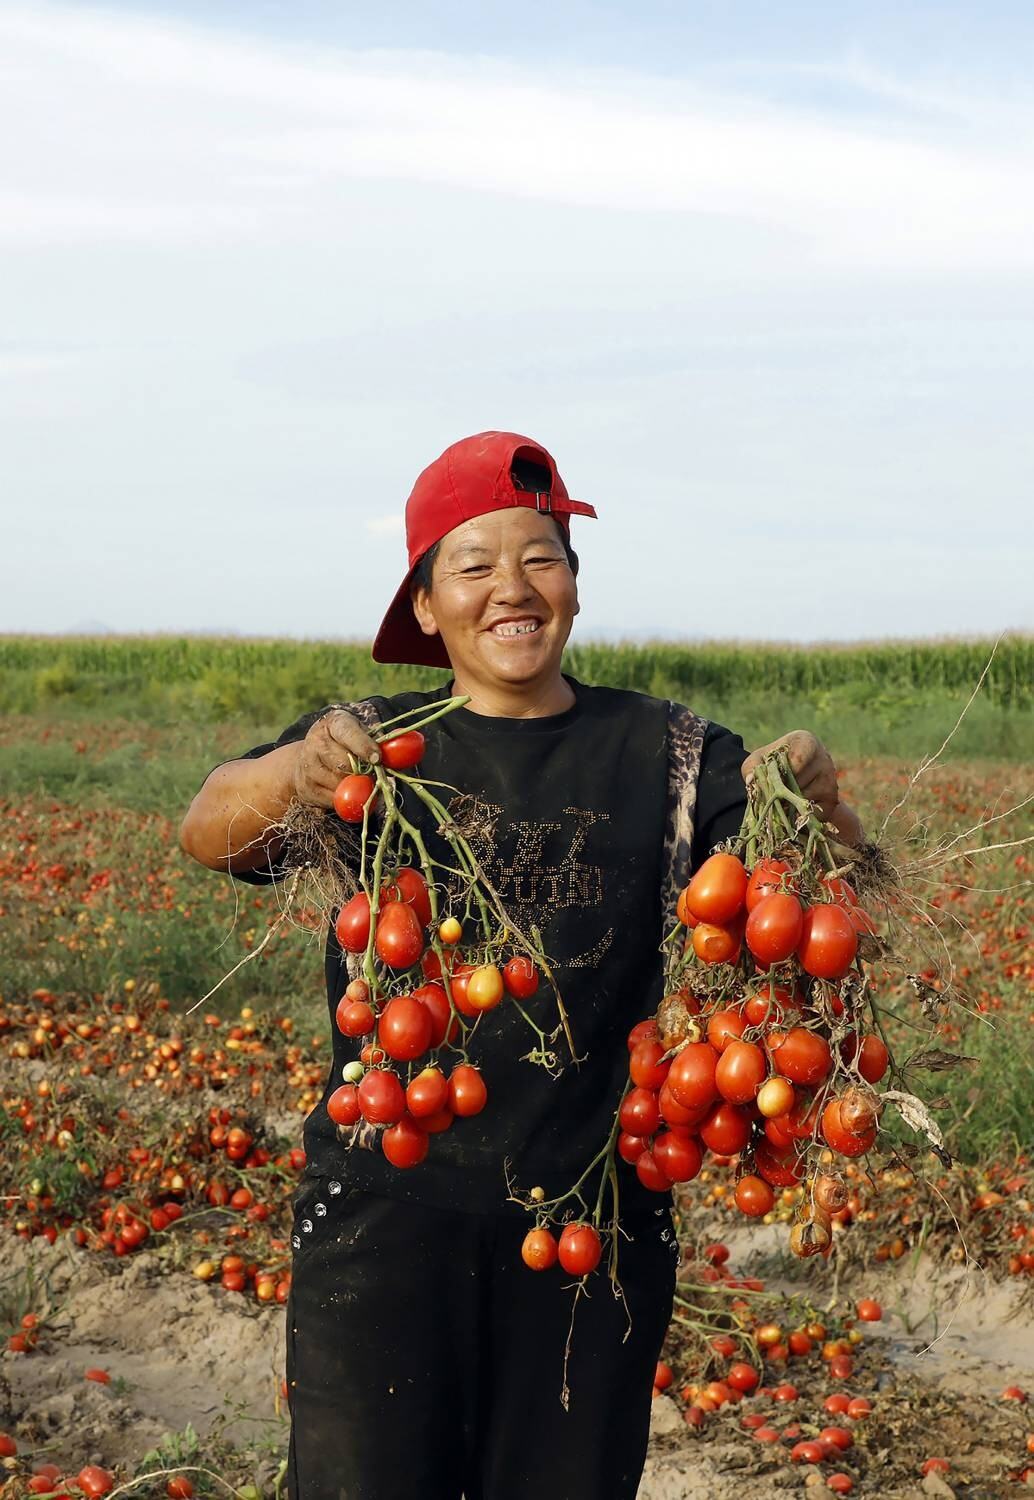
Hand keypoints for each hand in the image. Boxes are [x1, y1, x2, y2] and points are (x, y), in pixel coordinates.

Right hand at [292, 709, 382, 807]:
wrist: (306, 759)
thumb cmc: (344, 744)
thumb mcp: (361, 735)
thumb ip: (382, 743)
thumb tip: (404, 754)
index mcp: (333, 723)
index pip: (348, 734)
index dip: (364, 746)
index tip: (378, 759)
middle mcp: (316, 741)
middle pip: (345, 763)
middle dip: (363, 771)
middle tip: (373, 773)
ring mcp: (308, 766)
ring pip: (340, 783)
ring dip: (356, 787)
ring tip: (359, 780)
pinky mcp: (307, 788)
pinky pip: (335, 800)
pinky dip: (347, 798)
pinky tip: (347, 790)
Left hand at [741, 730, 864, 846]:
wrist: (796, 779)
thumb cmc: (774, 764)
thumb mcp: (759, 760)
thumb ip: (752, 767)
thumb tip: (752, 779)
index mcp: (807, 742)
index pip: (798, 759)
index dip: (783, 773)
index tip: (775, 777)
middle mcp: (824, 758)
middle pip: (798, 782)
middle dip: (781, 791)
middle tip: (772, 792)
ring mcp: (830, 780)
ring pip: (804, 799)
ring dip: (788, 803)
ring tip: (781, 798)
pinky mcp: (832, 800)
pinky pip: (811, 812)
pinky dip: (797, 814)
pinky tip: (791, 806)